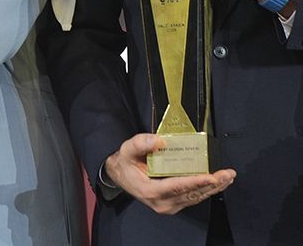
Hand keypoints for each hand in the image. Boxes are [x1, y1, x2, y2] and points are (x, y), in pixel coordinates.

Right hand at [104, 134, 234, 214]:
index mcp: (151, 191)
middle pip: (192, 194)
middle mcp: (162, 203)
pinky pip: (193, 198)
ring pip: (195, 197)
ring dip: (213, 188)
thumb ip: (141, 143)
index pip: (178, 186)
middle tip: (228, 174)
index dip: (197, 181)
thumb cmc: (125, 163)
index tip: (213, 176)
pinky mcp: (174, 205)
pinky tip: (216, 183)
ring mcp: (169, 206)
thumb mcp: (127, 149)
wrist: (120, 176)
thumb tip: (160, 141)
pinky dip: (206, 190)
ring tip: (227, 177)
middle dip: (213, 184)